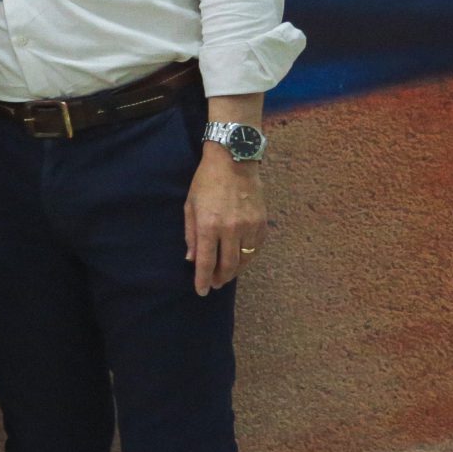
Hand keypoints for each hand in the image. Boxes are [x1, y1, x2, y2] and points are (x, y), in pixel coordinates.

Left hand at [184, 148, 265, 295]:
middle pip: (228, 265)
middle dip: (219, 278)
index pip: (206, 262)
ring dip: (235, 270)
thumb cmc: (206, 182)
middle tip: (214, 284)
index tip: (201, 291)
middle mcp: (231, 229)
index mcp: (209, 225)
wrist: (235, 161)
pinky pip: (256, 248)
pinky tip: (240, 260)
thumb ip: (191, 234)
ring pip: (244, 259)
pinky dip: (247, 257)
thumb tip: (192, 259)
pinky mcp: (262, 223)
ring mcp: (249, 226)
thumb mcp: (190, 206)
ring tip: (226, 275)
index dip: (202, 280)